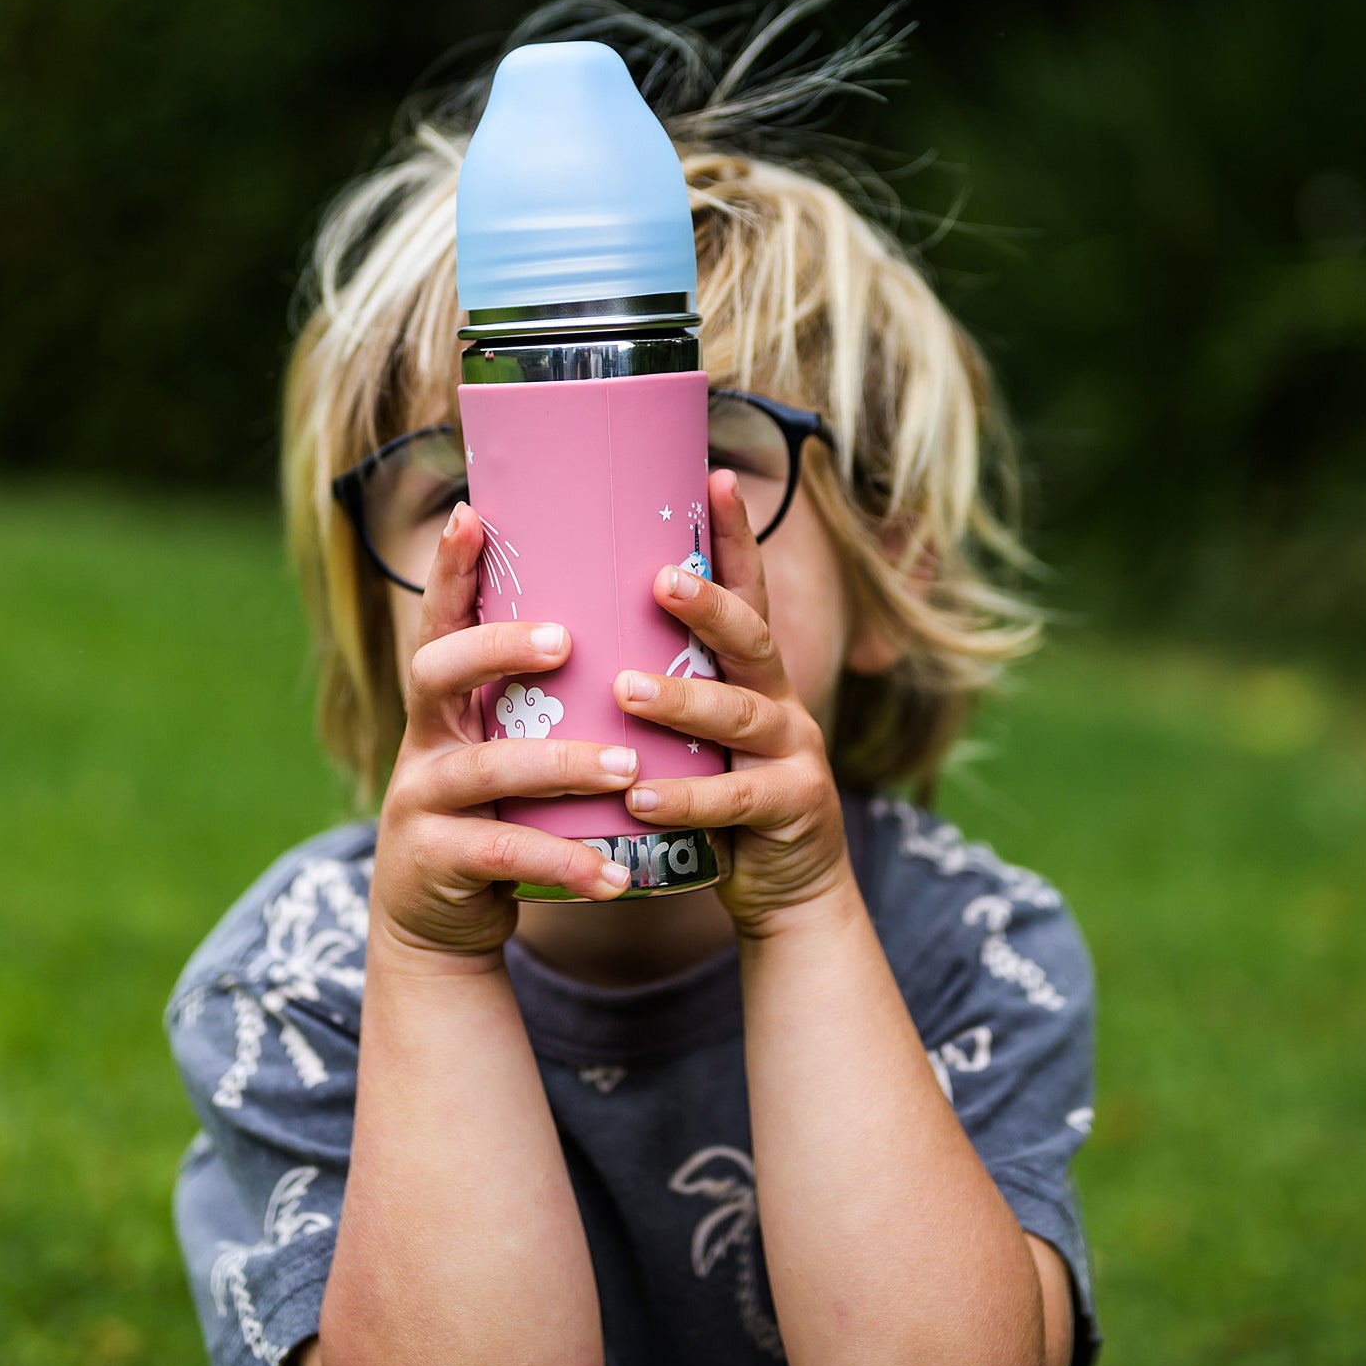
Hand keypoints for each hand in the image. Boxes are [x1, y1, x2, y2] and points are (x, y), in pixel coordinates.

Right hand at [371, 501, 637, 958]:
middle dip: (499, 650)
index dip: (449, 570)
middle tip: (568, 641)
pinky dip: (567, 865)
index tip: (471, 513)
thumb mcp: (505, 754)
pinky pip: (506, 857)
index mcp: (443, 706)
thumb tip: (621, 625)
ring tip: (628, 765)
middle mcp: (423, 743)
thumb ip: (540, 705)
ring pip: (486, 769)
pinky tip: (616, 878)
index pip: (439, 623)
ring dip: (560, 764)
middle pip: (436, 674)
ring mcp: (423, 802)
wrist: (438, 925)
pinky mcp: (437, 863)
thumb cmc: (496, 820)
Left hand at [613, 469, 851, 934]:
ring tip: (627, 688)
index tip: (716, 475)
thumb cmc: (718, 799)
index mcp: (753, 674)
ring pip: (740, 715)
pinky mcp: (793, 810)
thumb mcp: (692, 735)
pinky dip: (686, 797)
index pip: (747, 591)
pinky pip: (735, 800)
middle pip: (751, 637)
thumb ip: (656, 685)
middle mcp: (780, 700)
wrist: (787, 890)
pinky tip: (640, 794)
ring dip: (683, 701)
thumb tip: (570, 626)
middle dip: (708, 603)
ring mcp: (794, 753)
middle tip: (658, 577)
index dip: (735, 535)